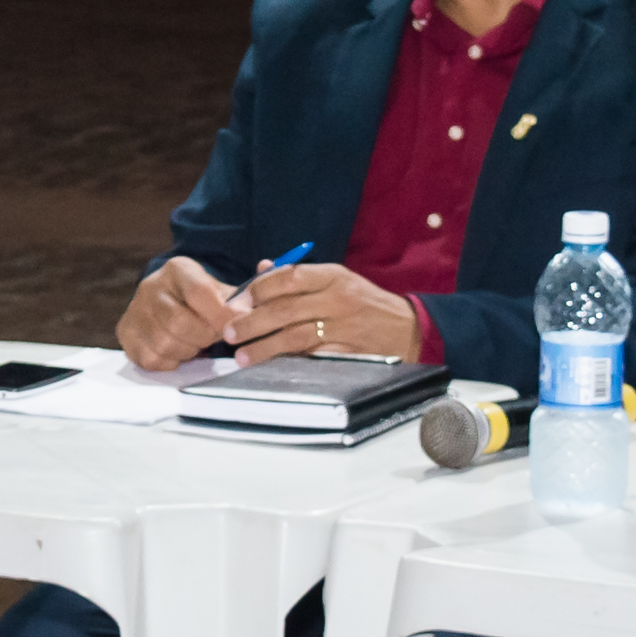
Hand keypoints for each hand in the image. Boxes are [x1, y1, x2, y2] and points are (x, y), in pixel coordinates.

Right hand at [120, 256, 237, 368]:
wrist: (167, 301)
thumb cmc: (201, 301)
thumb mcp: (219, 291)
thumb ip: (239, 301)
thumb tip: (252, 310)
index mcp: (177, 270)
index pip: (199, 293)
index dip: (219, 315)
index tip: (234, 329)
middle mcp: (150, 286)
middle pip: (179, 322)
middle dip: (202, 337)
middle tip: (211, 338)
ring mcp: (134, 310)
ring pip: (164, 343)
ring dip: (187, 351)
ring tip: (195, 344)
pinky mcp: (125, 333)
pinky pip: (151, 359)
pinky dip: (170, 362)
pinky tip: (178, 352)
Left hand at [219, 259, 422, 368]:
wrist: (407, 329)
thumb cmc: (364, 303)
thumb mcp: (338, 280)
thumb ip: (299, 276)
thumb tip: (260, 269)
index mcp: (333, 276)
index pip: (289, 276)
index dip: (259, 289)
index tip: (239, 300)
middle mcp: (337, 299)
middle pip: (285, 310)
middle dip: (251, 323)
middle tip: (228, 334)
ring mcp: (343, 328)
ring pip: (295, 337)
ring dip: (264, 348)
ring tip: (241, 357)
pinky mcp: (347, 353)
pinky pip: (311, 358)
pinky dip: (288, 362)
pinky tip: (270, 368)